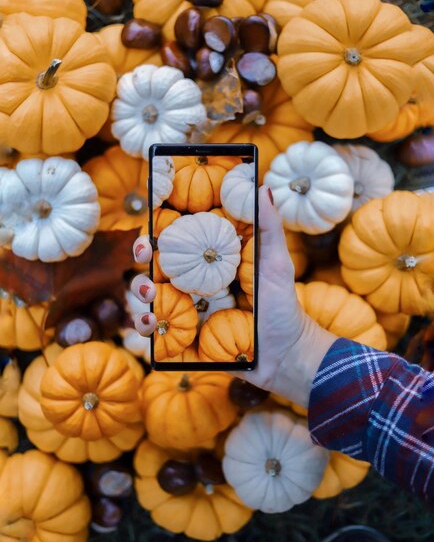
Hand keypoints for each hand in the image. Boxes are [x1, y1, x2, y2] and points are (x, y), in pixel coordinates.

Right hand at [130, 186, 336, 407]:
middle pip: (156, 262)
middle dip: (141, 252)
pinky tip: (151, 323)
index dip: (161, 225)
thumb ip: (269, 226)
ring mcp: (185, 310)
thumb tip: (262, 186)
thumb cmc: (282, 306)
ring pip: (148, 294)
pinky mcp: (181, 338)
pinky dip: (144, 326)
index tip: (154, 217)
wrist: (285, 355)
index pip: (179, 237)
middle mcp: (193, 282)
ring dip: (138, 290)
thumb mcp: (276, 264)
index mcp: (210, 260)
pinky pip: (155, 331)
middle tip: (144, 253)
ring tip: (148, 294)